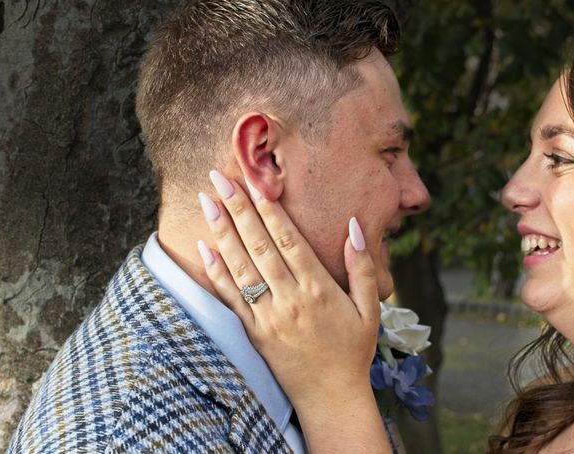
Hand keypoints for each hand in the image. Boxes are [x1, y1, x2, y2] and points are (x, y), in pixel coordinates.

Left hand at [197, 169, 389, 452]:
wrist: (331, 396)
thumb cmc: (354, 349)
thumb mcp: (369, 307)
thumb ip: (362, 266)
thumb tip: (353, 226)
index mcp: (319, 289)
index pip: (289, 240)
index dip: (270, 210)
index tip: (256, 183)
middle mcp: (290, 299)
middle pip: (260, 246)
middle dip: (239, 209)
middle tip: (220, 178)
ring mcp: (268, 316)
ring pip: (241, 266)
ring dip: (222, 231)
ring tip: (207, 201)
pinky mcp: (253, 332)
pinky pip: (231, 297)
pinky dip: (216, 271)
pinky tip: (204, 247)